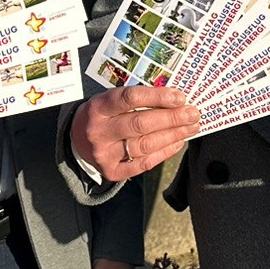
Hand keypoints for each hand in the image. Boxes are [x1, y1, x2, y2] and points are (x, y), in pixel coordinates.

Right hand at [71, 85, 199, 182]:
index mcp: (98, 107)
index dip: (157, 97)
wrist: (77, 140)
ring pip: (145, 145)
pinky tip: (176, 143)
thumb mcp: (109, 100)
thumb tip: (173, 99)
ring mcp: (104, 153)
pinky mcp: (111, 171)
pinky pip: (143, 164)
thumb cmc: (102, 115)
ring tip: (189, 128)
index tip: (179, 97)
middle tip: (192, 114)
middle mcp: (99, 131)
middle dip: (172, 118)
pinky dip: (163, 153)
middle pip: (141, 124)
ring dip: (173, 136)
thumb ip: (136, 99)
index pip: (130, 98)